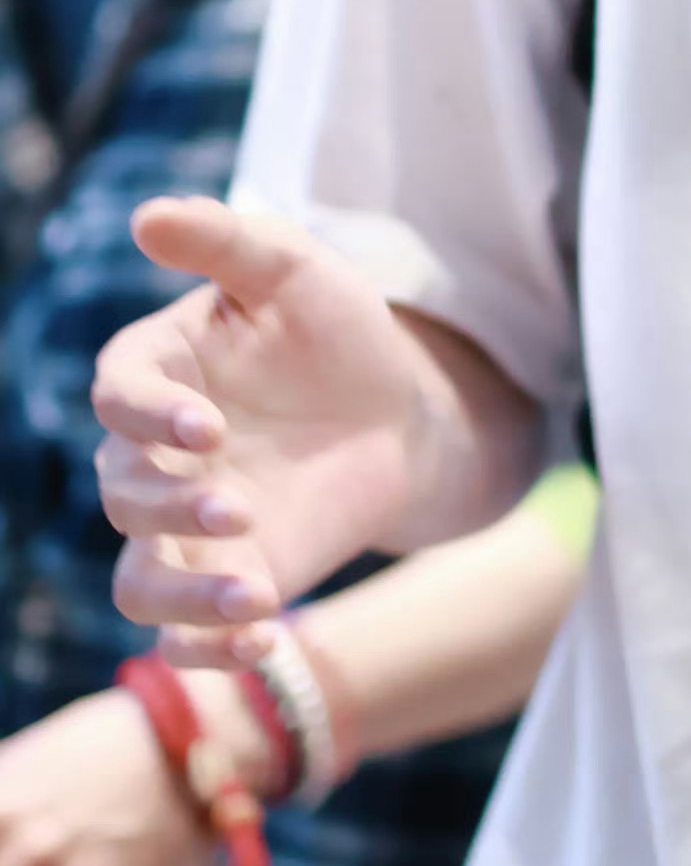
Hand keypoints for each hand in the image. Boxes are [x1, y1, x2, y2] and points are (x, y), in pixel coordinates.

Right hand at [93, 199, 437, 667]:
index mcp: (154, 374)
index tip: (205, 428)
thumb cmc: (335, 331)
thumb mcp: (294, 271)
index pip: (119, 398)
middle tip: (242, 510)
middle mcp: (151, 458)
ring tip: (251, 597)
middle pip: (124, 493)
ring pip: (139, 586)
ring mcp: (181, 531)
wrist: (397, 413)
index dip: (151, 416)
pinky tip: (267, 643)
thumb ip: (226, 243)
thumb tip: (148, 215)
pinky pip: (185, 640)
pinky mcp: (222, 583)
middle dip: (175, 506)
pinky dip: (212, 651)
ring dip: (184, 598)